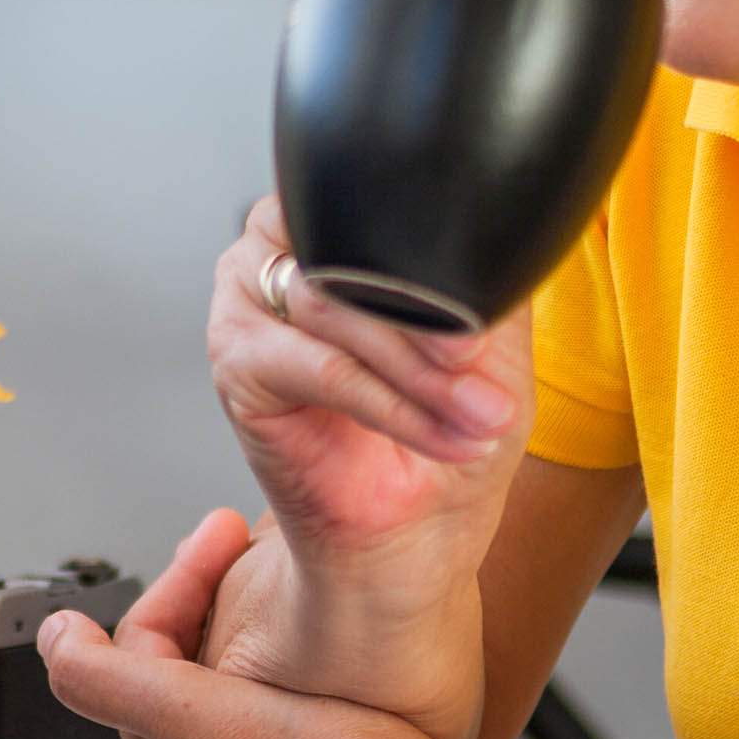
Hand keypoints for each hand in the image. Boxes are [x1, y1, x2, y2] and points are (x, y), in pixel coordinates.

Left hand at [40, 533, 465, 738]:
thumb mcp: (184, 713)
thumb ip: (100, 676)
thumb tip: (54, 638)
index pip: (143, 643)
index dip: (180, 577)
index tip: (224, 532)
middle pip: (181, 658)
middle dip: (209, 595)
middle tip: (248, 543)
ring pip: (229, 677)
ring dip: (246, 625)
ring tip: (278, 581)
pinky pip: (277, 700)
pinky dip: (285, 658)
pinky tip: (313, 644)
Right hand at [216, 198, 528, 566]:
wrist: (409, 535)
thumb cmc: (442, 437)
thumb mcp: (494, 342)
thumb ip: (490, 276)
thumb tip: (500, 237)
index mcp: (336, 225)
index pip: (378, 202)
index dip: (436, 256)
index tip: (487, 319)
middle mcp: (283, 252)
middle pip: (352, 251)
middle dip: (428, 320)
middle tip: (479, 367)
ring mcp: (250, 305)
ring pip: (333, 307)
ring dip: (414, 367)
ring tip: (470, 411)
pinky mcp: (238, 366)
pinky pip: (322, 368)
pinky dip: (385, 402)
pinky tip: (430, 430)